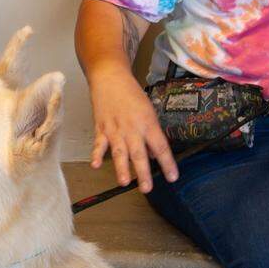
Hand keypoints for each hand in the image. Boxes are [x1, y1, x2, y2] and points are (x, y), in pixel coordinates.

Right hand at [88, 67, 177, 193]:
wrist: (110, 78)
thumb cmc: (131, 94)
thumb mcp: (148, 111)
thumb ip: (150, 133)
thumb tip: (152, 154)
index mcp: (148, 123)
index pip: (161, 147)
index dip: (167, 163)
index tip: (173, 177)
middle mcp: (132, 128)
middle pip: (139, 154)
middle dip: (143, 173)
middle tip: (147, 189)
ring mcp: (115, 129)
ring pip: (120, 152)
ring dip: (122, 168)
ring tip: (125, 182)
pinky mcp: (101, 128)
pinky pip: (99, 144)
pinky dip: (96, 154)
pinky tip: (95, 165)